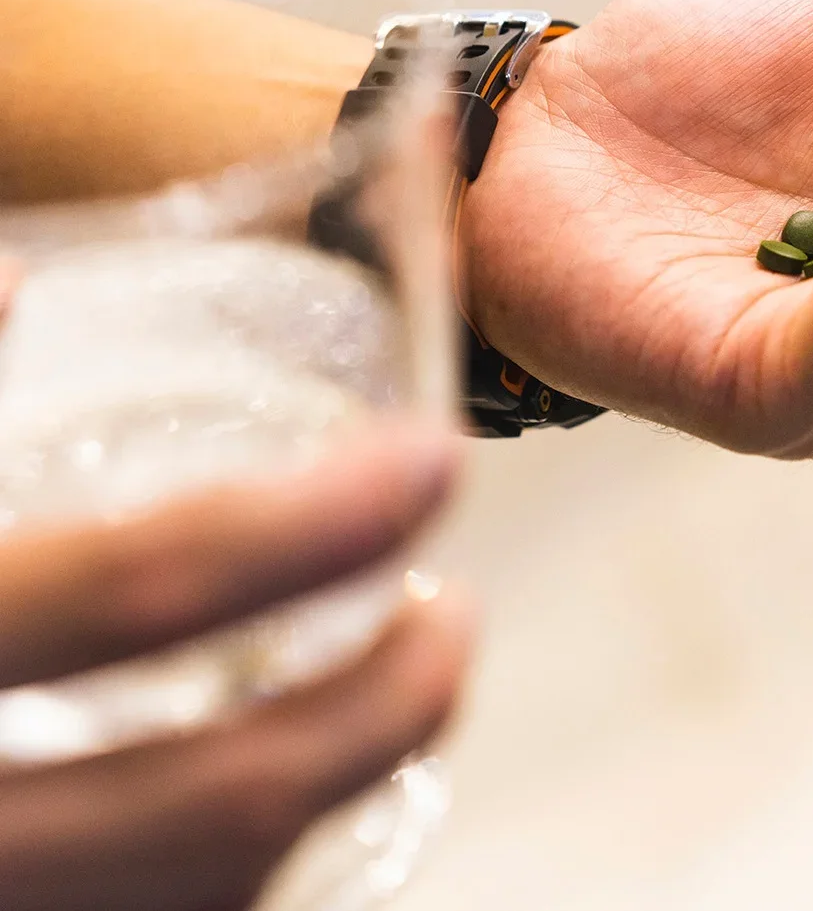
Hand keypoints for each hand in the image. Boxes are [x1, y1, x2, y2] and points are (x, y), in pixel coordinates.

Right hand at [0, 372, 469, 910]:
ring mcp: (4, 907)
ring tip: (396, 697)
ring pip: (207, 890)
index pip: (144, 588)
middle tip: (455, 617)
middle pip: (224, 795)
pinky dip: (241, 861)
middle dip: (386, 706)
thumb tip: (21, 277)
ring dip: (333, 794)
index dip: (313, 524)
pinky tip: (269, 799)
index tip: (433, 460)